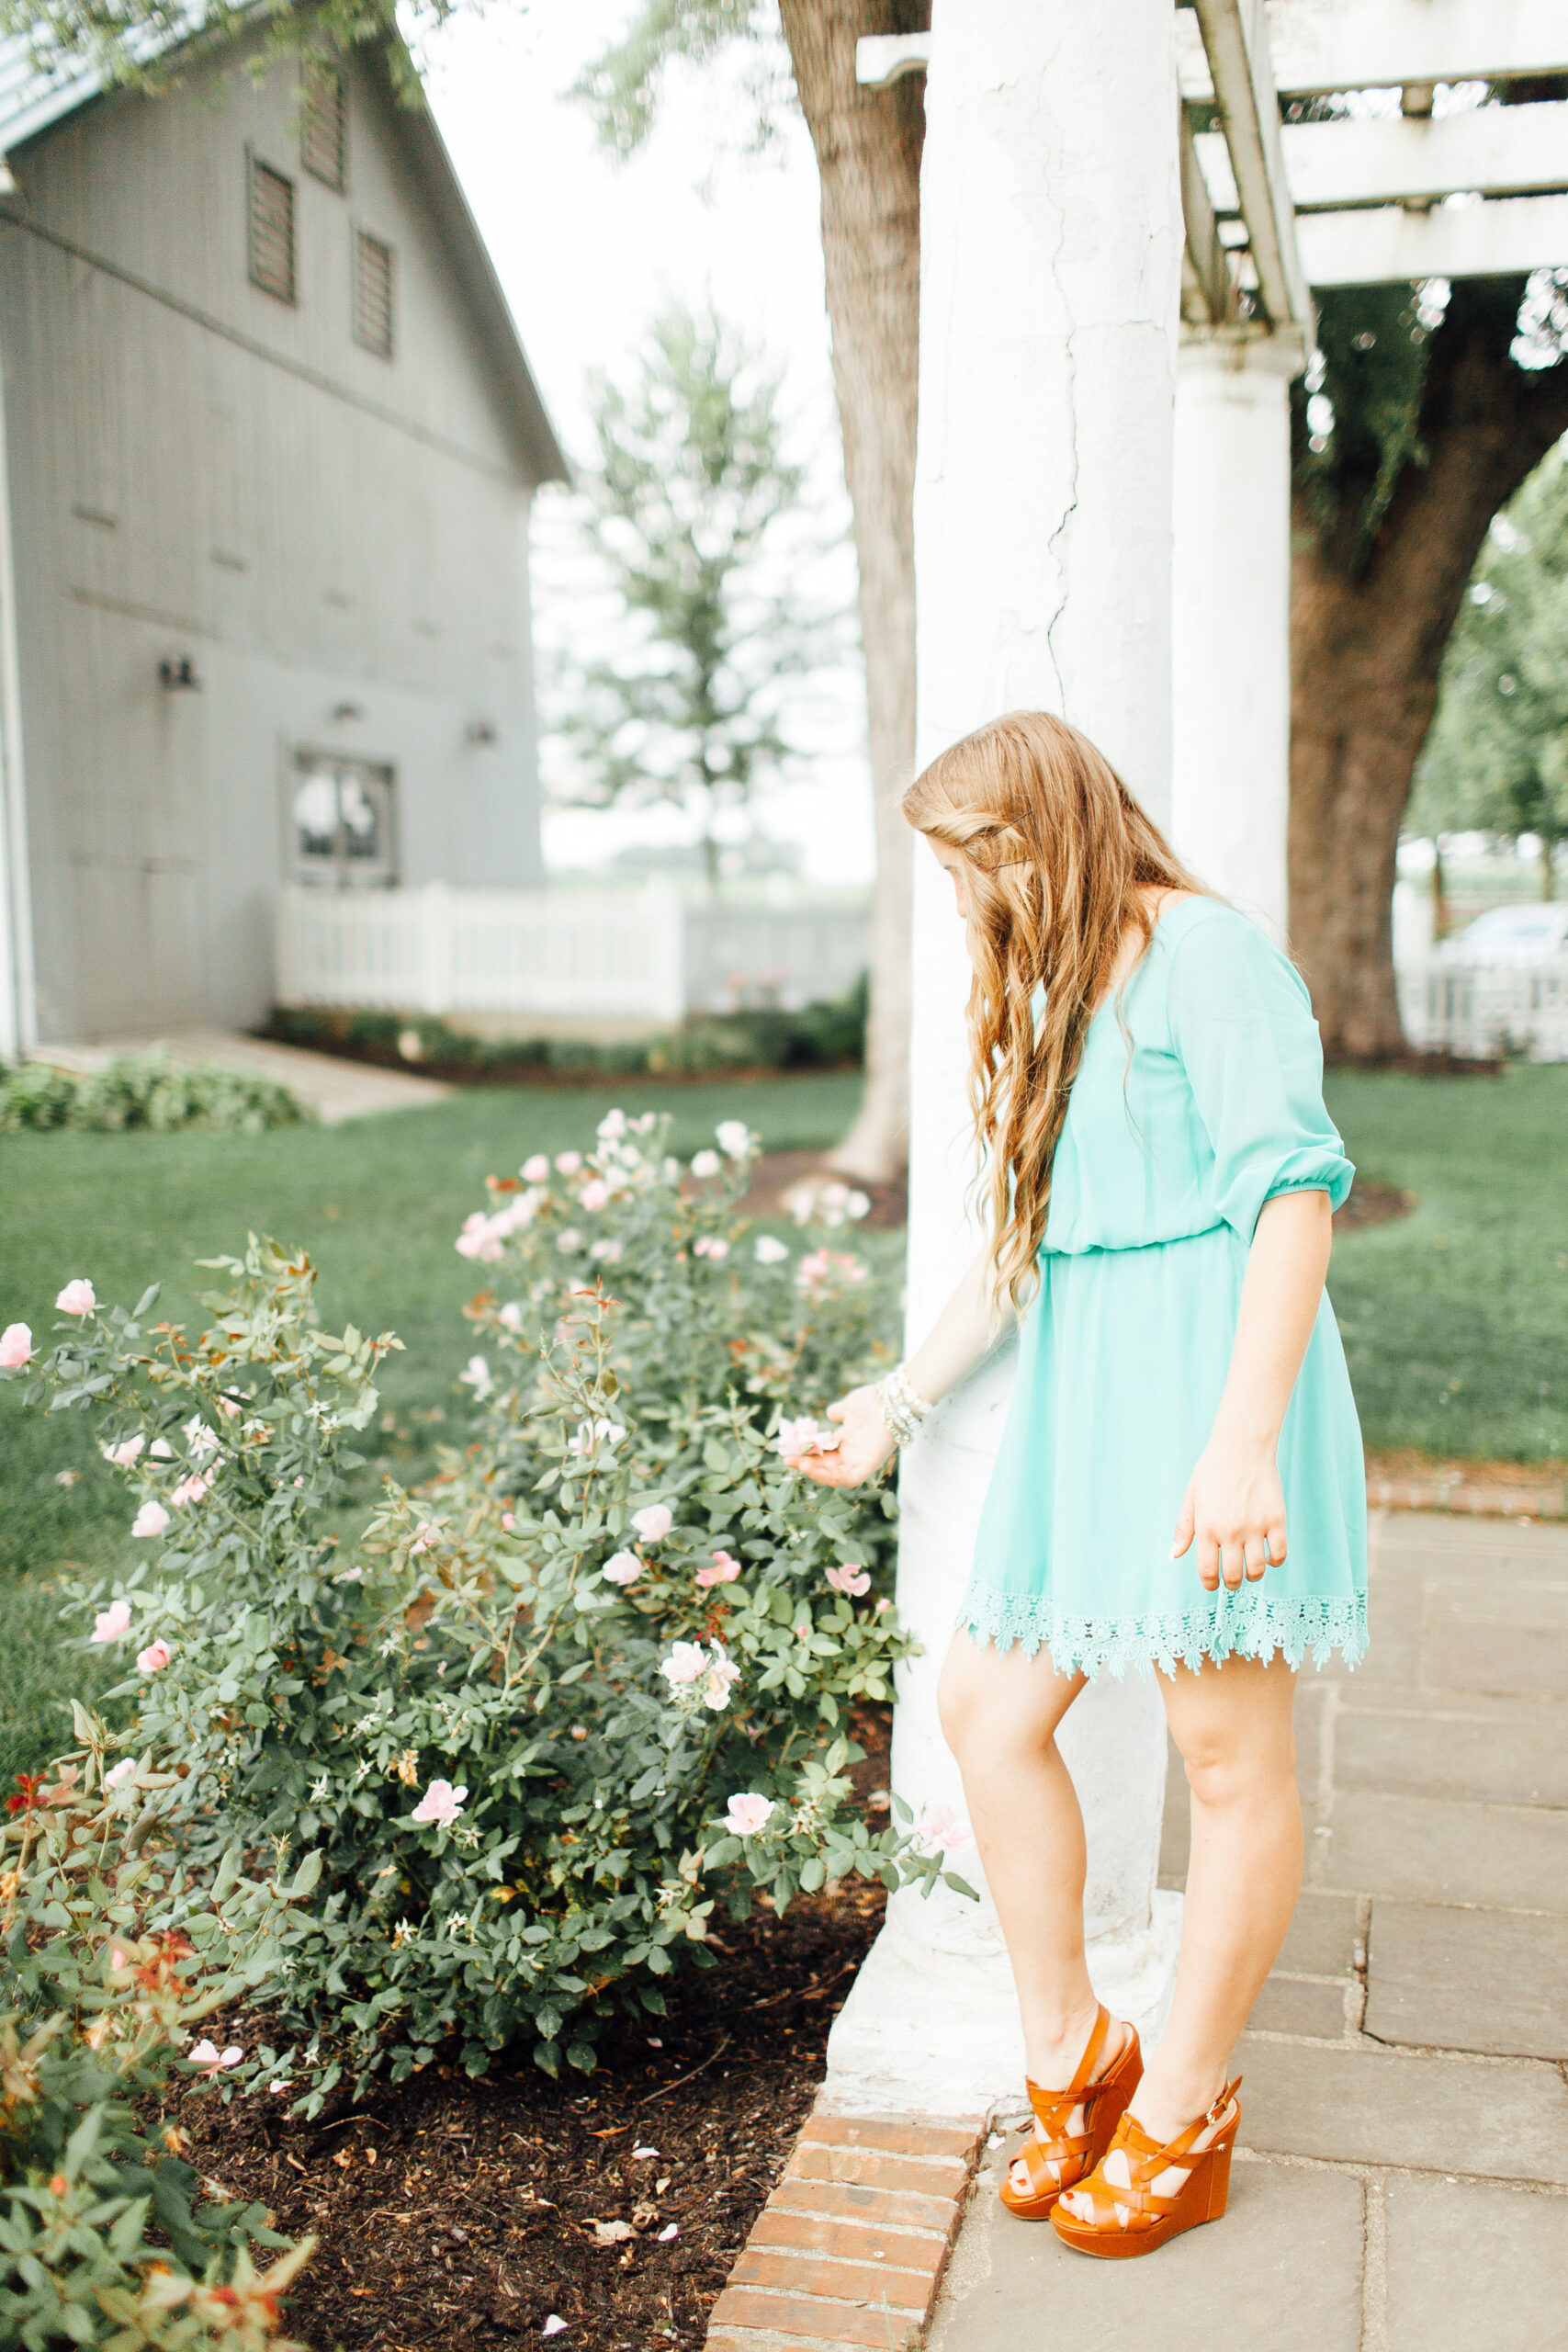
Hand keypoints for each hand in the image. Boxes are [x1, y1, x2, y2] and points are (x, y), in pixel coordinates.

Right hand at [791, 1386, 896, 1487]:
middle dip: (805, 1464)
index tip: (788, 1450)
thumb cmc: (874, 1400)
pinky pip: (849, 1479)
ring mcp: (860, 1461)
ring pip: (835, 1476)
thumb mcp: (849, 1406)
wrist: (892, 1400)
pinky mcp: (869, 1466)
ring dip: (816, 1472)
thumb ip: (839, 1412)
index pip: (823, 1453)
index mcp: (847, 1441)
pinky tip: (815, 1467)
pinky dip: (833, 1477)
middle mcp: (853, 1453)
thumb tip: (830, 1414)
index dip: (806, 1454)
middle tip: (787, 1459)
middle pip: (825, 1466)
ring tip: (800, 1464)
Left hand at [1170, 1435, 1286, 1593]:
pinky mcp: (1276, 1520)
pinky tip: (1268, 1555)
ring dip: (1253, 1575)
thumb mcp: (1191, 1498)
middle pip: (1233, 1576)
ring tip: (1250, 1569)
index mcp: (1206, 1528)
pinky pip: (1280, 1554)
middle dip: (1231, 1583)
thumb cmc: (1213, 1471)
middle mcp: (1230, 1531)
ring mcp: (1255, 1526)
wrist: (1242, 1447)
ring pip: (1258, 1570)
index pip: (1208, 1572)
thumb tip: (1174, 1556)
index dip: (1210, 1584)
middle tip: (1232, 1579)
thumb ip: (1183, 1529)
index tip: (1212, 1583)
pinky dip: (1274, 1561)